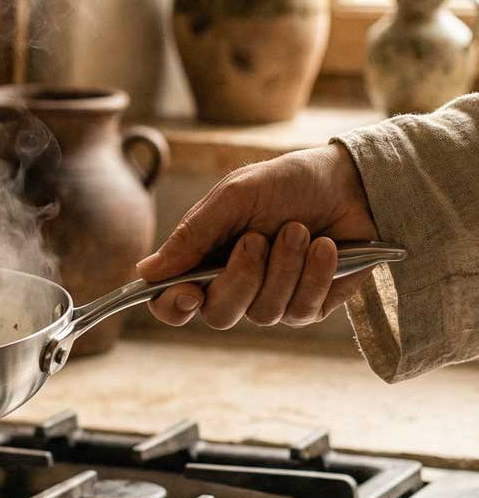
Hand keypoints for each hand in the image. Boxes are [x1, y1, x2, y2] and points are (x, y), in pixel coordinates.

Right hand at [137, 143, 378, 328]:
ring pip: (263, 313)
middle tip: (258, 238)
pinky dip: (314, 274)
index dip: (172, 306)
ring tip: (300, 230)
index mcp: (204, 258)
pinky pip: (301, 310)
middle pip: (218, 314)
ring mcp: (271, 299)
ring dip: (284, 267)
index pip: (172, 301)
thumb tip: (145, 273)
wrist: (352, 183)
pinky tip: (325, 247)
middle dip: (240, 277)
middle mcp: (233, 285)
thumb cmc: (287, 183)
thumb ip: (192, 235)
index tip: (188, 292)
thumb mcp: (234, 197)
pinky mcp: (309, 306)